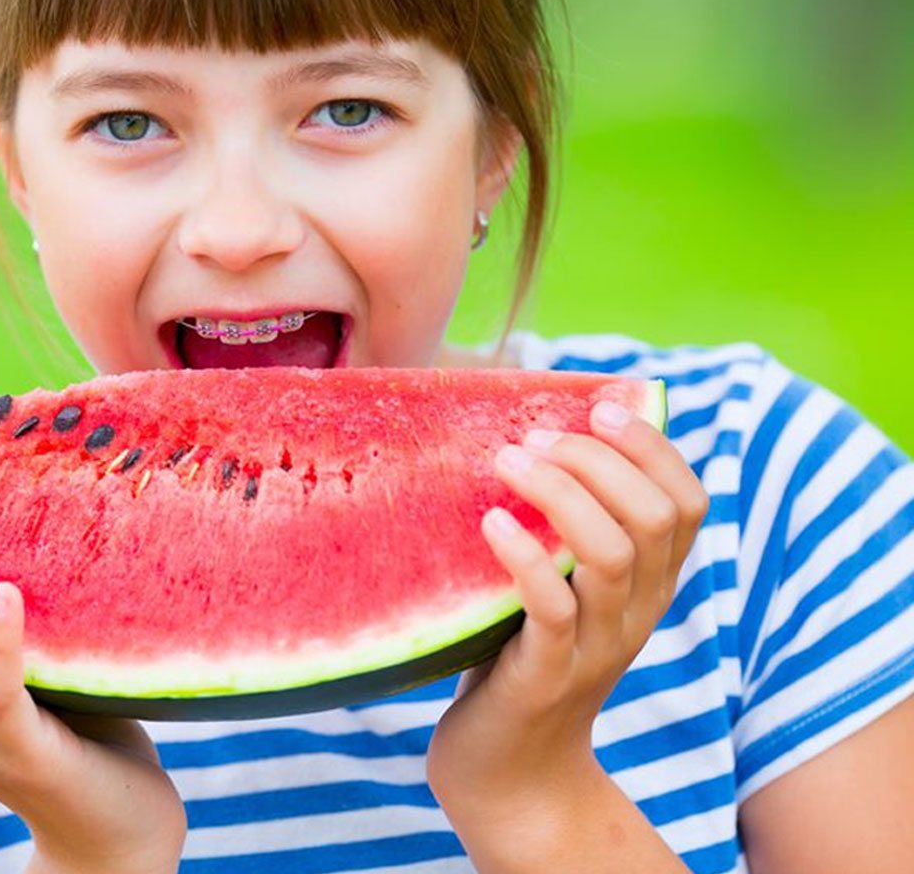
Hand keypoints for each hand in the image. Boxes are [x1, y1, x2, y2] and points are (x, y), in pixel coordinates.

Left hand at [426, 400, 708, 828]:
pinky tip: (490, 522)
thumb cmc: (526, 648)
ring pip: (608, 555)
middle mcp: (636, 611)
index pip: (687, 502)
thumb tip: (541, 426)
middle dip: (597, 461)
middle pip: (651, 518)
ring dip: (559, 494)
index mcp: (649, 583)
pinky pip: (551, 609)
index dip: (654, 447)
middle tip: (533, 437)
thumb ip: (570, 522)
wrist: (512, 767)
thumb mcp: (564, 582)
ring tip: (507, 459)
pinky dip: (524, 556)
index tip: (601, 410)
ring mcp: (597, 645)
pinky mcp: (546, 674)